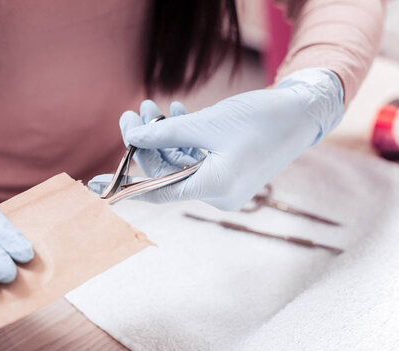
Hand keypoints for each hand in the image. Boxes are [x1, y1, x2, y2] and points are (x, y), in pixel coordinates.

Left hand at [90, 68, 343, 209]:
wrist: (302, 113)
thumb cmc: (261, 118)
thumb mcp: (207, 123)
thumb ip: (166, 134)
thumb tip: (132, 139)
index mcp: (214, 188)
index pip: (158, 193)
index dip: (126, 186)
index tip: (96, 185)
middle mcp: (217, 193)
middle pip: (166, 174)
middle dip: (147, 144)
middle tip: (133, 114)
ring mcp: (223, 184)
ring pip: (179, 164)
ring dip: (164, 137)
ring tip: (152, 108)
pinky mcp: (227, 172)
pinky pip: (195, 160)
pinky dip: (182, 140)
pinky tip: (174, 115)